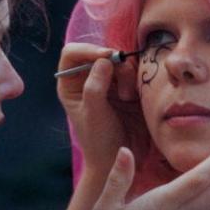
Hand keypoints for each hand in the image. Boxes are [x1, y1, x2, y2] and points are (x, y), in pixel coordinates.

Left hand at [56, 43, 138, 174]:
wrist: (120, 159)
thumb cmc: (99, 141)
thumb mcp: (93, 115)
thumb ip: (94, 88)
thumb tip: (103, 61)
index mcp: (71, 84)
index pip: (72, 52)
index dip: (88, 49)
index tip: (106, 56)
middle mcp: (89, 79)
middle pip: (100, 53)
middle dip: (114, 63)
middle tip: (123, 82)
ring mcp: (110, 82)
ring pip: (120, 61)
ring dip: (128, 74)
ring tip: (129, 97)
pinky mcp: (128, 87)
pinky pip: (135, 72)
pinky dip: (137, 80)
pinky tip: (136, 97)